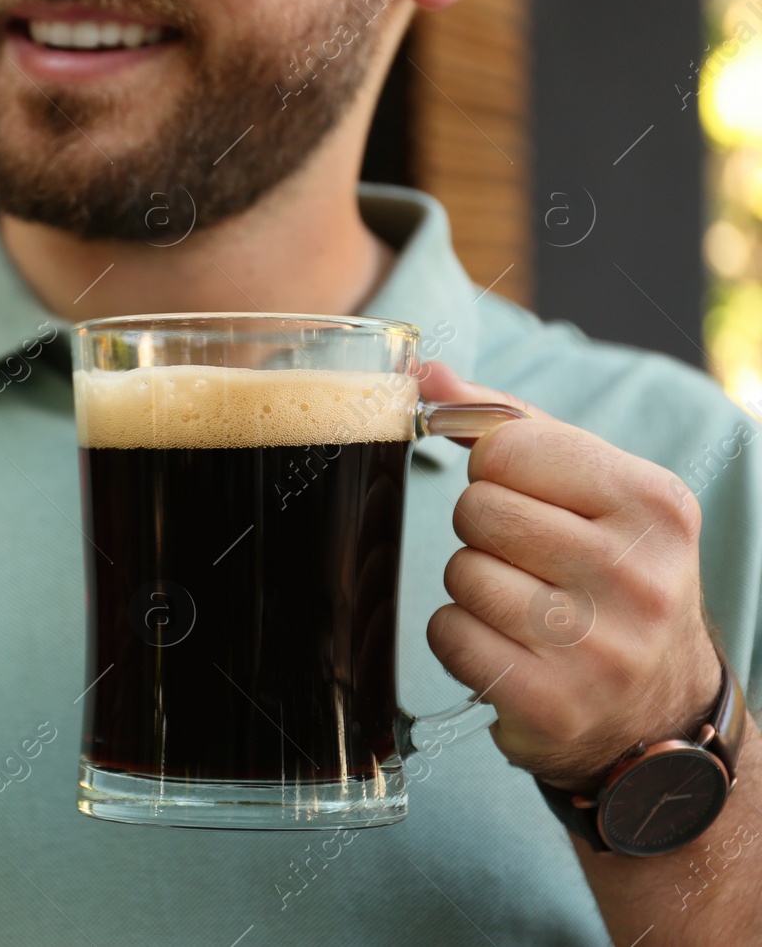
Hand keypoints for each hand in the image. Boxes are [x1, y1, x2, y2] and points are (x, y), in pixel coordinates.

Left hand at [418, 363, 722, 793]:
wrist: (657, 704)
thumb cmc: (608, 573)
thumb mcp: (589, 488)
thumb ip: (507, 423)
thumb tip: (422, 375)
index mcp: (654, 503)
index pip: (506, 448)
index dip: (495, 470)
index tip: (527, 498)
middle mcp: (638, 575)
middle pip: (479, 511)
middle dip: (483, 530)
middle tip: (527, 560)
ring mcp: (599, 647)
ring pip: (462, 573)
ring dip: (473, 586)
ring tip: (523, 605)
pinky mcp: (552, 703)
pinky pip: (449, 634)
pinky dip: (461, 637)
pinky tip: (506, 646)